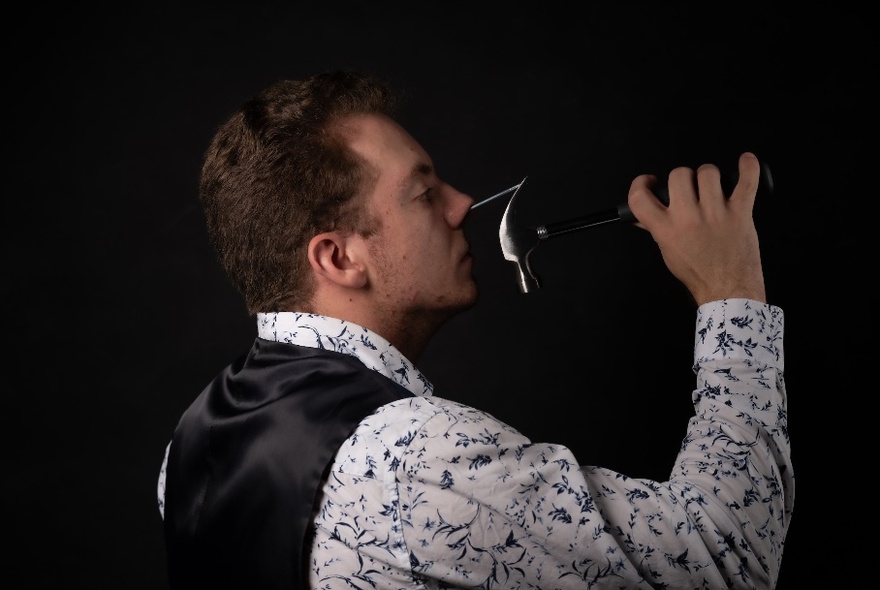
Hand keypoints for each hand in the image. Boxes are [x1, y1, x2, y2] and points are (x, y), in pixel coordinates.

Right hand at [627, 152, 765, 304]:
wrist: (727, 289)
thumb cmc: (699, 273)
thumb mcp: (668, 251)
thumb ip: (655, 228)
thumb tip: (641, 213)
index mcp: (666, 230)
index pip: (640, 197)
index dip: (641, 184)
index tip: (650, 183)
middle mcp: (689, 219)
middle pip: (678, 174)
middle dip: (682, 179)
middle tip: (688, 190)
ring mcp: (716, 213)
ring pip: (708, 172)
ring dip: (709, 176)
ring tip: (712, 188)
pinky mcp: (740, 212)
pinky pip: (746, 180)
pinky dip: (748, 167)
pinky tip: (745, 162)